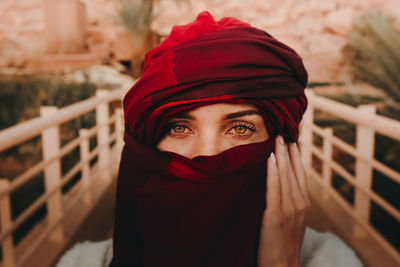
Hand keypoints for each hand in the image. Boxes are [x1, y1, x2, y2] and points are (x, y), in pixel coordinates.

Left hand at [257, 136, 309, 266]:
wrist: (282, 266)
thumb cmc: (282, 244)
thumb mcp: (290, 220)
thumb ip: (287, 202)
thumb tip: (277, 185)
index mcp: (303, 203)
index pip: (300, 174)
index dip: (296, 157)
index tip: (292, 141)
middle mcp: (300, 203)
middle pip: (295, 171)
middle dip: (290, 151)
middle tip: (285, 132)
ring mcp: (290, 208)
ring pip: (286, 175)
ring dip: (281, 155)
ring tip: (278, 138)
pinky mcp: (277, 215)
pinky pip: (275, 188)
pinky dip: (273, 171)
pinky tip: (270, 158)